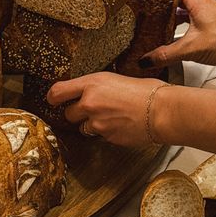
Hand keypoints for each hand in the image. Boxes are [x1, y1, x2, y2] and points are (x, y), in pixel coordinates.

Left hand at [47, 72, 164, 146]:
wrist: (163, 111)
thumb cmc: (148, 92)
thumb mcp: (117, 79)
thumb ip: (98, 87)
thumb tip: (88, 93)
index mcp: (92, 84)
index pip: (58, 91)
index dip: (53, 97)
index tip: (53, 100)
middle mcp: (90, 103)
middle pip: (68, 113)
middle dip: (78, 114)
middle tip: (94, 110)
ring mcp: (97, 122)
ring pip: (83, 128)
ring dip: (92, 124)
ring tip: (112, 117)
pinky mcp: (106, 137)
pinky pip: (99, 136)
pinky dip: (107, 132)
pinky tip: (121, 125)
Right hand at [138, 0, 215, 67]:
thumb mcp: (191, 49)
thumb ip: (166, 54)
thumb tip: (147, 59)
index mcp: (198, 1)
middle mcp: (204, 4)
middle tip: (149, 4)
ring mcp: (209, 13)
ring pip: (187, 6)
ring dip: (173, 12)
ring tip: (159, 20)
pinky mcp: (213, 23)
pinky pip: (193, 17)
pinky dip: (182, 22)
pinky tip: (176, 34)